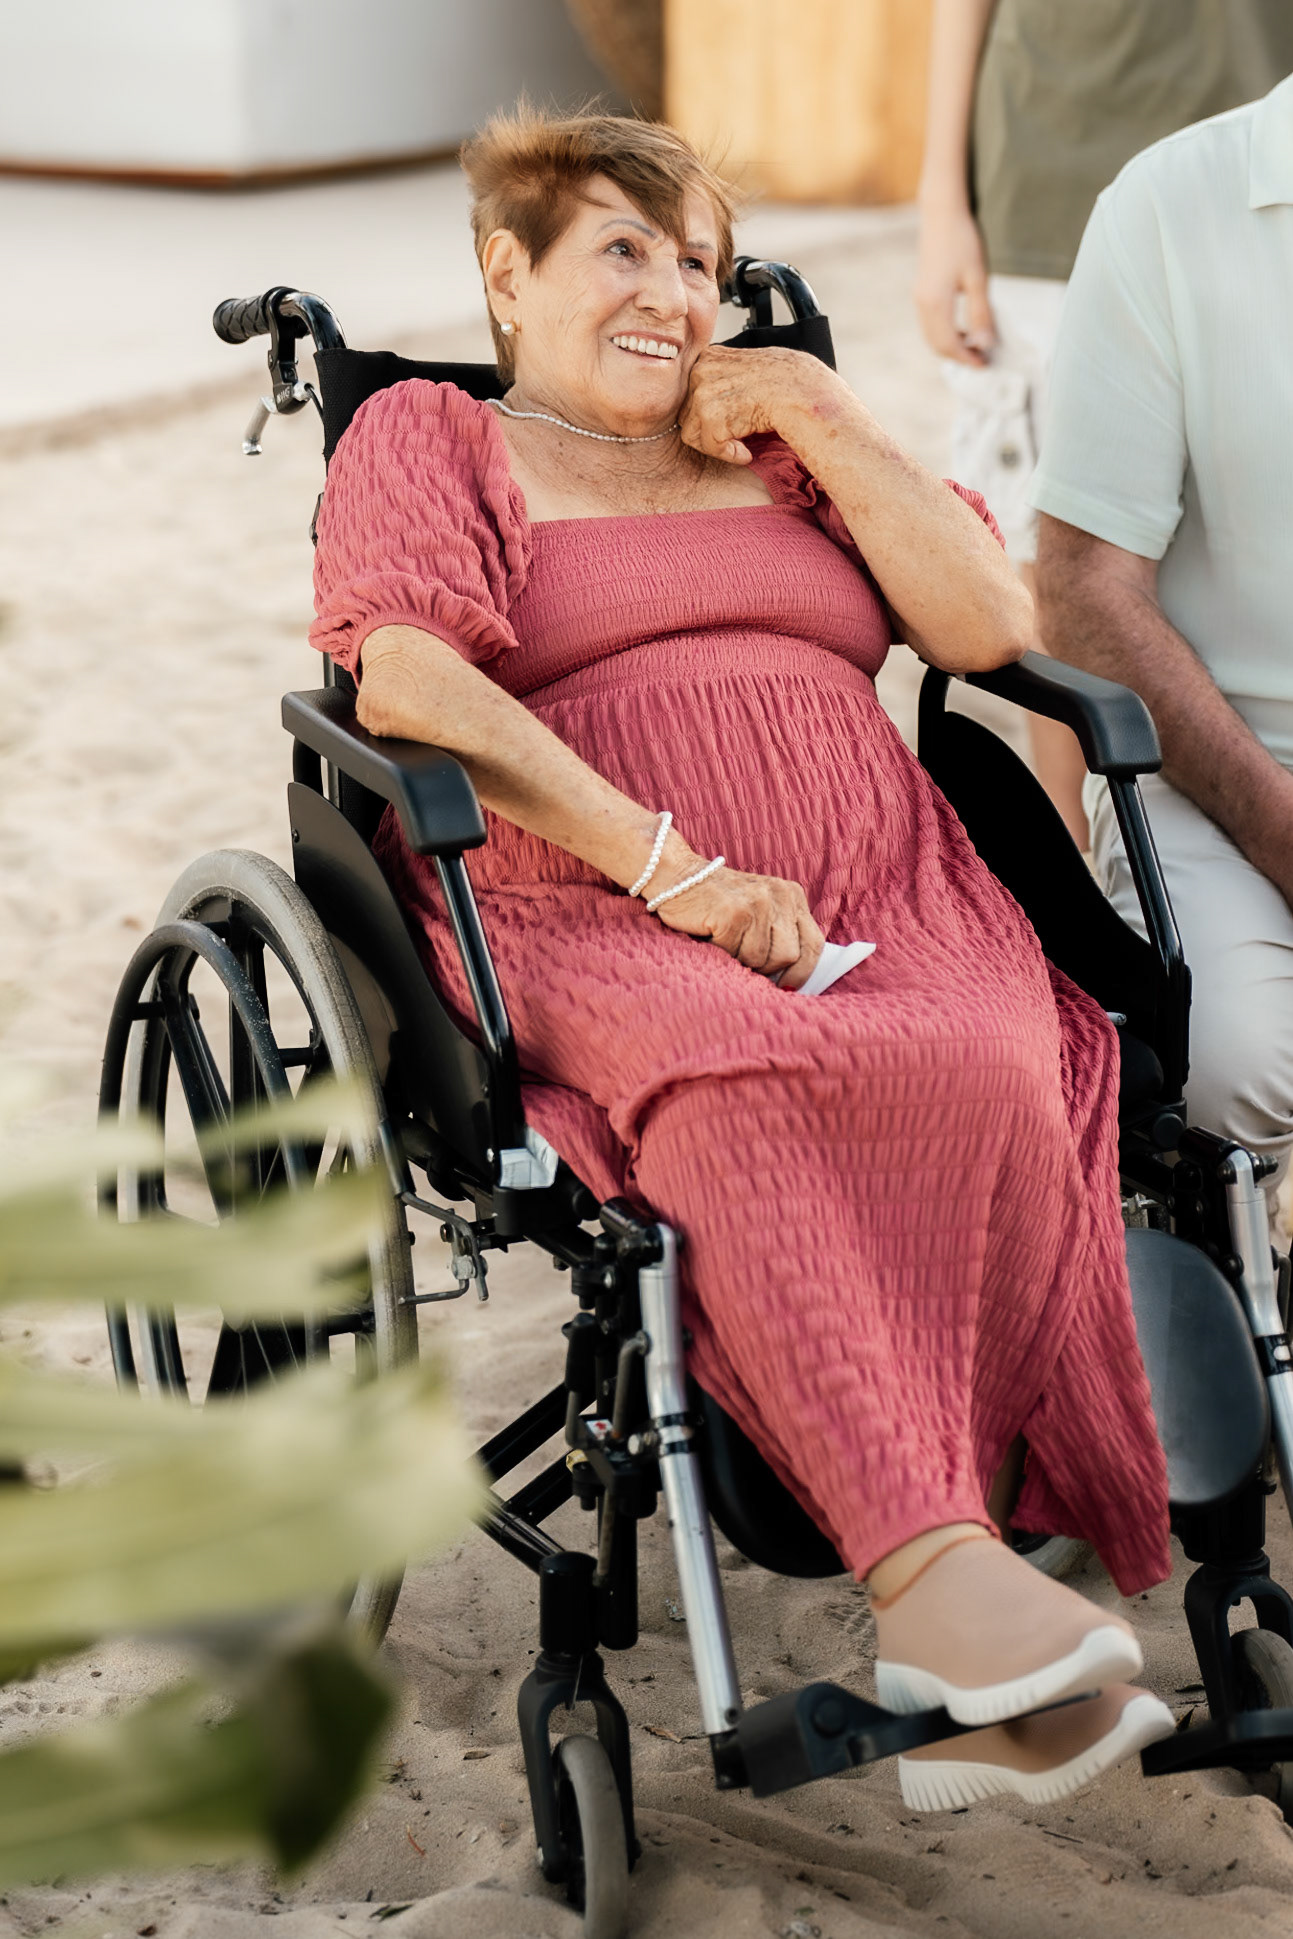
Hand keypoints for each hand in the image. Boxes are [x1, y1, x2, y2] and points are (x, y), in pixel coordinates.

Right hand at [650, 853, 824, 990]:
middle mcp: (780, 896)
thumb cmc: (718, 903)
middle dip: (768, 969)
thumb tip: (794, 981)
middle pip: (790, 956)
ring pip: (761, 959)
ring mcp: (757, 903)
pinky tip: (712, 935)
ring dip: (741, 960)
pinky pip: (735, 955)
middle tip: (745, 960)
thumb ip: (781, 934)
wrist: (677, 877)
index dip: (803, 971)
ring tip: (726, 941)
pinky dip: (722, 953)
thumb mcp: (760, 910)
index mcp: (792, 896)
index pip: (814, 944)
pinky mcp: (733, 914)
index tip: (788, 986)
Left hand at [679, 343, 841, 466]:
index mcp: (708, 357)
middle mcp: (701, 370)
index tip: (733, 421)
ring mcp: (704, 391)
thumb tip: (704, 402)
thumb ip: (723, 378)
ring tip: (743, 444)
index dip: (710, 414)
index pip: (691, 395)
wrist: (803, 391)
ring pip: (692, 434)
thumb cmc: (785, 383)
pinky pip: (708, 447)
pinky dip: (729, 455)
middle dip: (710, 431)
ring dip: (718, 445)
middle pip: (687, 415)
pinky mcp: (711, 415)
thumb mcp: (747, 368)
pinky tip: (747, 452)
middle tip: (737, 436)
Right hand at [914, 202, 994, 365]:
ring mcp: (920, 299)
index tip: (984, 364)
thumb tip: (985, 343)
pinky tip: (962, 328)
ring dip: (951, 347)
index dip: (967, 359)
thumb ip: (981, 313)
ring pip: (932, 337)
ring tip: (974, 345)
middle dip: (958, 357)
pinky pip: (930, 325)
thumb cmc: (962, 241)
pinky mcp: (921, 293)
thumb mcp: (978, 278)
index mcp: (936, 304)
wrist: (941, 214)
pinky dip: (945, 335)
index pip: (950, 345)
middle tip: (982, 358)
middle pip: (938, 346)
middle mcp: (923, 305)